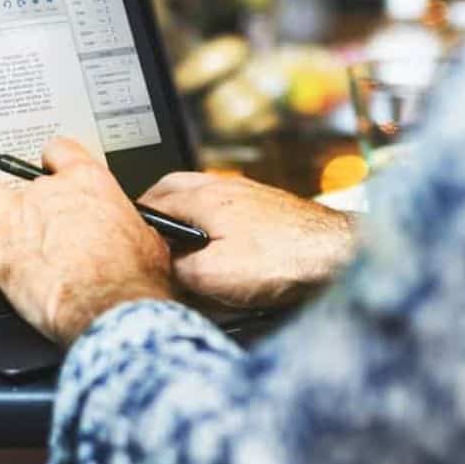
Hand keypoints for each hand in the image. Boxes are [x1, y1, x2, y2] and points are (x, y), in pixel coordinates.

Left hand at [0, 138, 173, 344]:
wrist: (110, 306)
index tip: (52, 172)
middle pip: (17, 175)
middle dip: (18, 191)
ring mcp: (16, 220)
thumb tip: (132, 233)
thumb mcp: (145, 239)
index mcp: (87, 182)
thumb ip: (127, 225)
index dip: (52, 162)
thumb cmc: (132, 277)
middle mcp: (47, 193)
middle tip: (25, 211)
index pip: (59, 150)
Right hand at [138, 173, 354, 308]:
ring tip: (178, 240)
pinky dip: (213, 222)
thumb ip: (177, 271)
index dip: (134, 221)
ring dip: (184, 212)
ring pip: (202, 196)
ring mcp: (249, 196)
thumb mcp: (214, 276)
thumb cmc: (289, 258)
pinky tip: (220, 245)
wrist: (340, 254)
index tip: (124, 237)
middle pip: (174, 187)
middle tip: (144, 230)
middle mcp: (225, 189)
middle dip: (155, 207)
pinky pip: (228, 209)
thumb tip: (162, 270)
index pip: (151, 200)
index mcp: (204, 198)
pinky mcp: (270, 210)